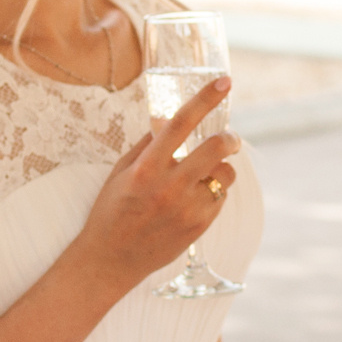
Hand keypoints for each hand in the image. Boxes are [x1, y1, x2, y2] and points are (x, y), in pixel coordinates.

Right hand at [73, 77, 239, 291]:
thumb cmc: (112, 210)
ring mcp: (187, 209)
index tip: (224, 82)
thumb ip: (147, 145)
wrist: (110, 259)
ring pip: (225, 174)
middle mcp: (169, 186)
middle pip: (216, 148)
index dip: (205, 98)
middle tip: (230, 137)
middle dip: (230, 137)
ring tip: (204, 173)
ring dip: (221, 167)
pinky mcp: (199, 227)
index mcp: (146, 168)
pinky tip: (195, 197)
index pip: (181, 123)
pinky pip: (220, 198)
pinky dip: (214, 191)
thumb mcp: (121, 172)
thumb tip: (167, 118)